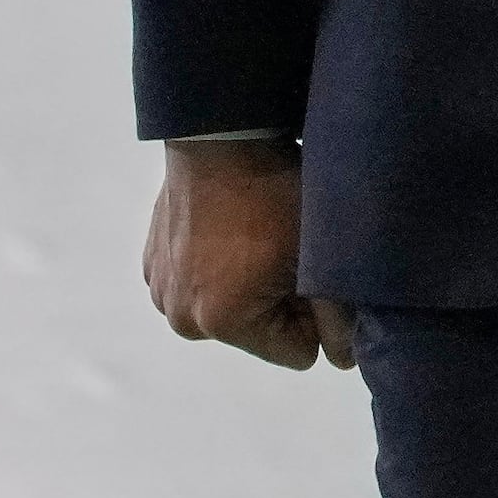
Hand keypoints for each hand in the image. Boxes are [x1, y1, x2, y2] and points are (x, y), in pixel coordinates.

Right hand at [143, 140, 348, 372]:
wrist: (221, 136)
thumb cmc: (275, 193)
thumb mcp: (318, 255)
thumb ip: (337, 316)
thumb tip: (344, 361)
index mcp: (221, 322)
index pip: (295, 352)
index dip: (316, 317)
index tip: (313, 272)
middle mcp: (180, 317)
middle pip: (259, 330)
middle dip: (281, 300)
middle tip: (289, 248)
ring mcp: (161, 289)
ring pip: (229, 306)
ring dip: (249, 282)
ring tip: (260, 234)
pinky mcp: (153, 262)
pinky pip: (200, 281)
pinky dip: (219, 264)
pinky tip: (232, 227)